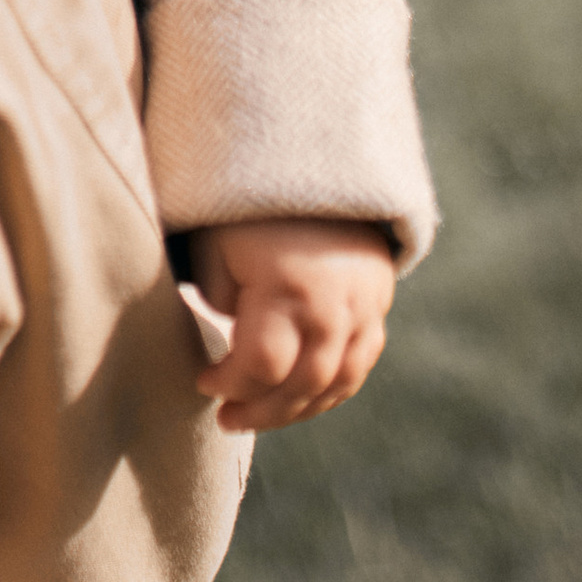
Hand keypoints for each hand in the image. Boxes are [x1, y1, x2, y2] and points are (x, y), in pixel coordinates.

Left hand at [188, 217, 395, 431]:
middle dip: (261, 411)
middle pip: (302, 385)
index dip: (230, 383)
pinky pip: (360, 366)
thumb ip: (221, 301)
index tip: (203, 381)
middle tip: (226, 418)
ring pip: (336, 383)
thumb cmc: (248, 209)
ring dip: (297, 410)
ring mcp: (363, 306)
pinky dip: (330, 391)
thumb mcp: (218, 246)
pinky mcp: (379, 304)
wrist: (313, 163)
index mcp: (286, 284)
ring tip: (260, 415)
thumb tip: (236, 352)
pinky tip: (300, 399)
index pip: (261, 364)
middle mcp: (332, 302)